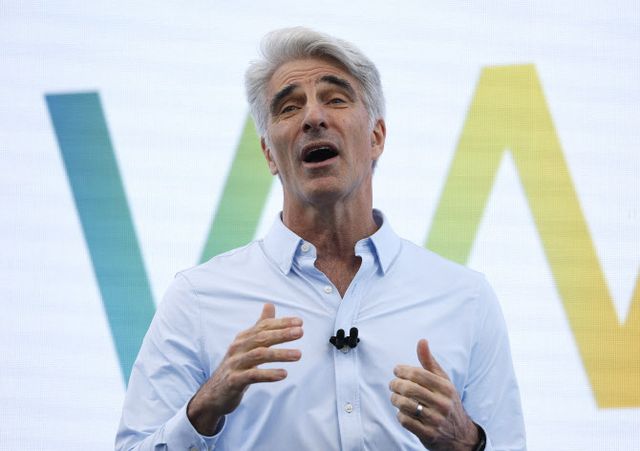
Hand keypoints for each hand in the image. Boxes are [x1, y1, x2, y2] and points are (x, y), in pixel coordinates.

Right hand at [187, 303, 302, 434]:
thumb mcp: (247, 345)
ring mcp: (234, 364)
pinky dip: (268, 374)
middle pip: (261, 337)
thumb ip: (260, 326)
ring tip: (298, 354)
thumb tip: (269, 304)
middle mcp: (238, 348)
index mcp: (243, 338)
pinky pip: (252, 376)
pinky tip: (284, 374)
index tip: (299, 322)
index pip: (263, 326)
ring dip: (280, 354)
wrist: (214, 394)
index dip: (281, 323)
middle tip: (300, 332)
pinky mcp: (233, 381)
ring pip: (258, 355)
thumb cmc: (236, 367)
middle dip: (282, 334)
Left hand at [389, 339, 478, 450]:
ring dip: (395, 399)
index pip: (418, 374)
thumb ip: (430, 362)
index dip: (402, 370)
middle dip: (395, 384)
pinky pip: (405, 421)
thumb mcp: (443, 381)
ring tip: (395, 397)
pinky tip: (403, 412)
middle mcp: (442, 403)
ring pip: (405, 405)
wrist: (461, 436)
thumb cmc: (447, 402)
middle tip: (392, 384)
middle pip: (409, 388)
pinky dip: (400, 415)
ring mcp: (436, 420)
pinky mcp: (428, 435)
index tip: (396, 370)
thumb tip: (422, 341)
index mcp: (446, 388)